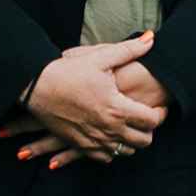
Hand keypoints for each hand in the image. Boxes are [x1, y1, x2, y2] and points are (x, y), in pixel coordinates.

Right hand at [17, 41, 167, 161]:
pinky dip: (112, 149)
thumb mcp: (100, 56)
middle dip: (149, 130)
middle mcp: (107, 129)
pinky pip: (105, 157)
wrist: (35, 87)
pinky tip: (110, 135)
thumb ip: (129, 49)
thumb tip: (152, 38)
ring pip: (125, 152)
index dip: (160, 114)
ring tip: (129, 125)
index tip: (158, 106)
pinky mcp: (80, 145)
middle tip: (146, 117)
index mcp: (117, 108)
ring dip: (131, 140)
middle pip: (143, 141)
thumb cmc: (68, 70)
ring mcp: (93, 140)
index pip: (152, 121)